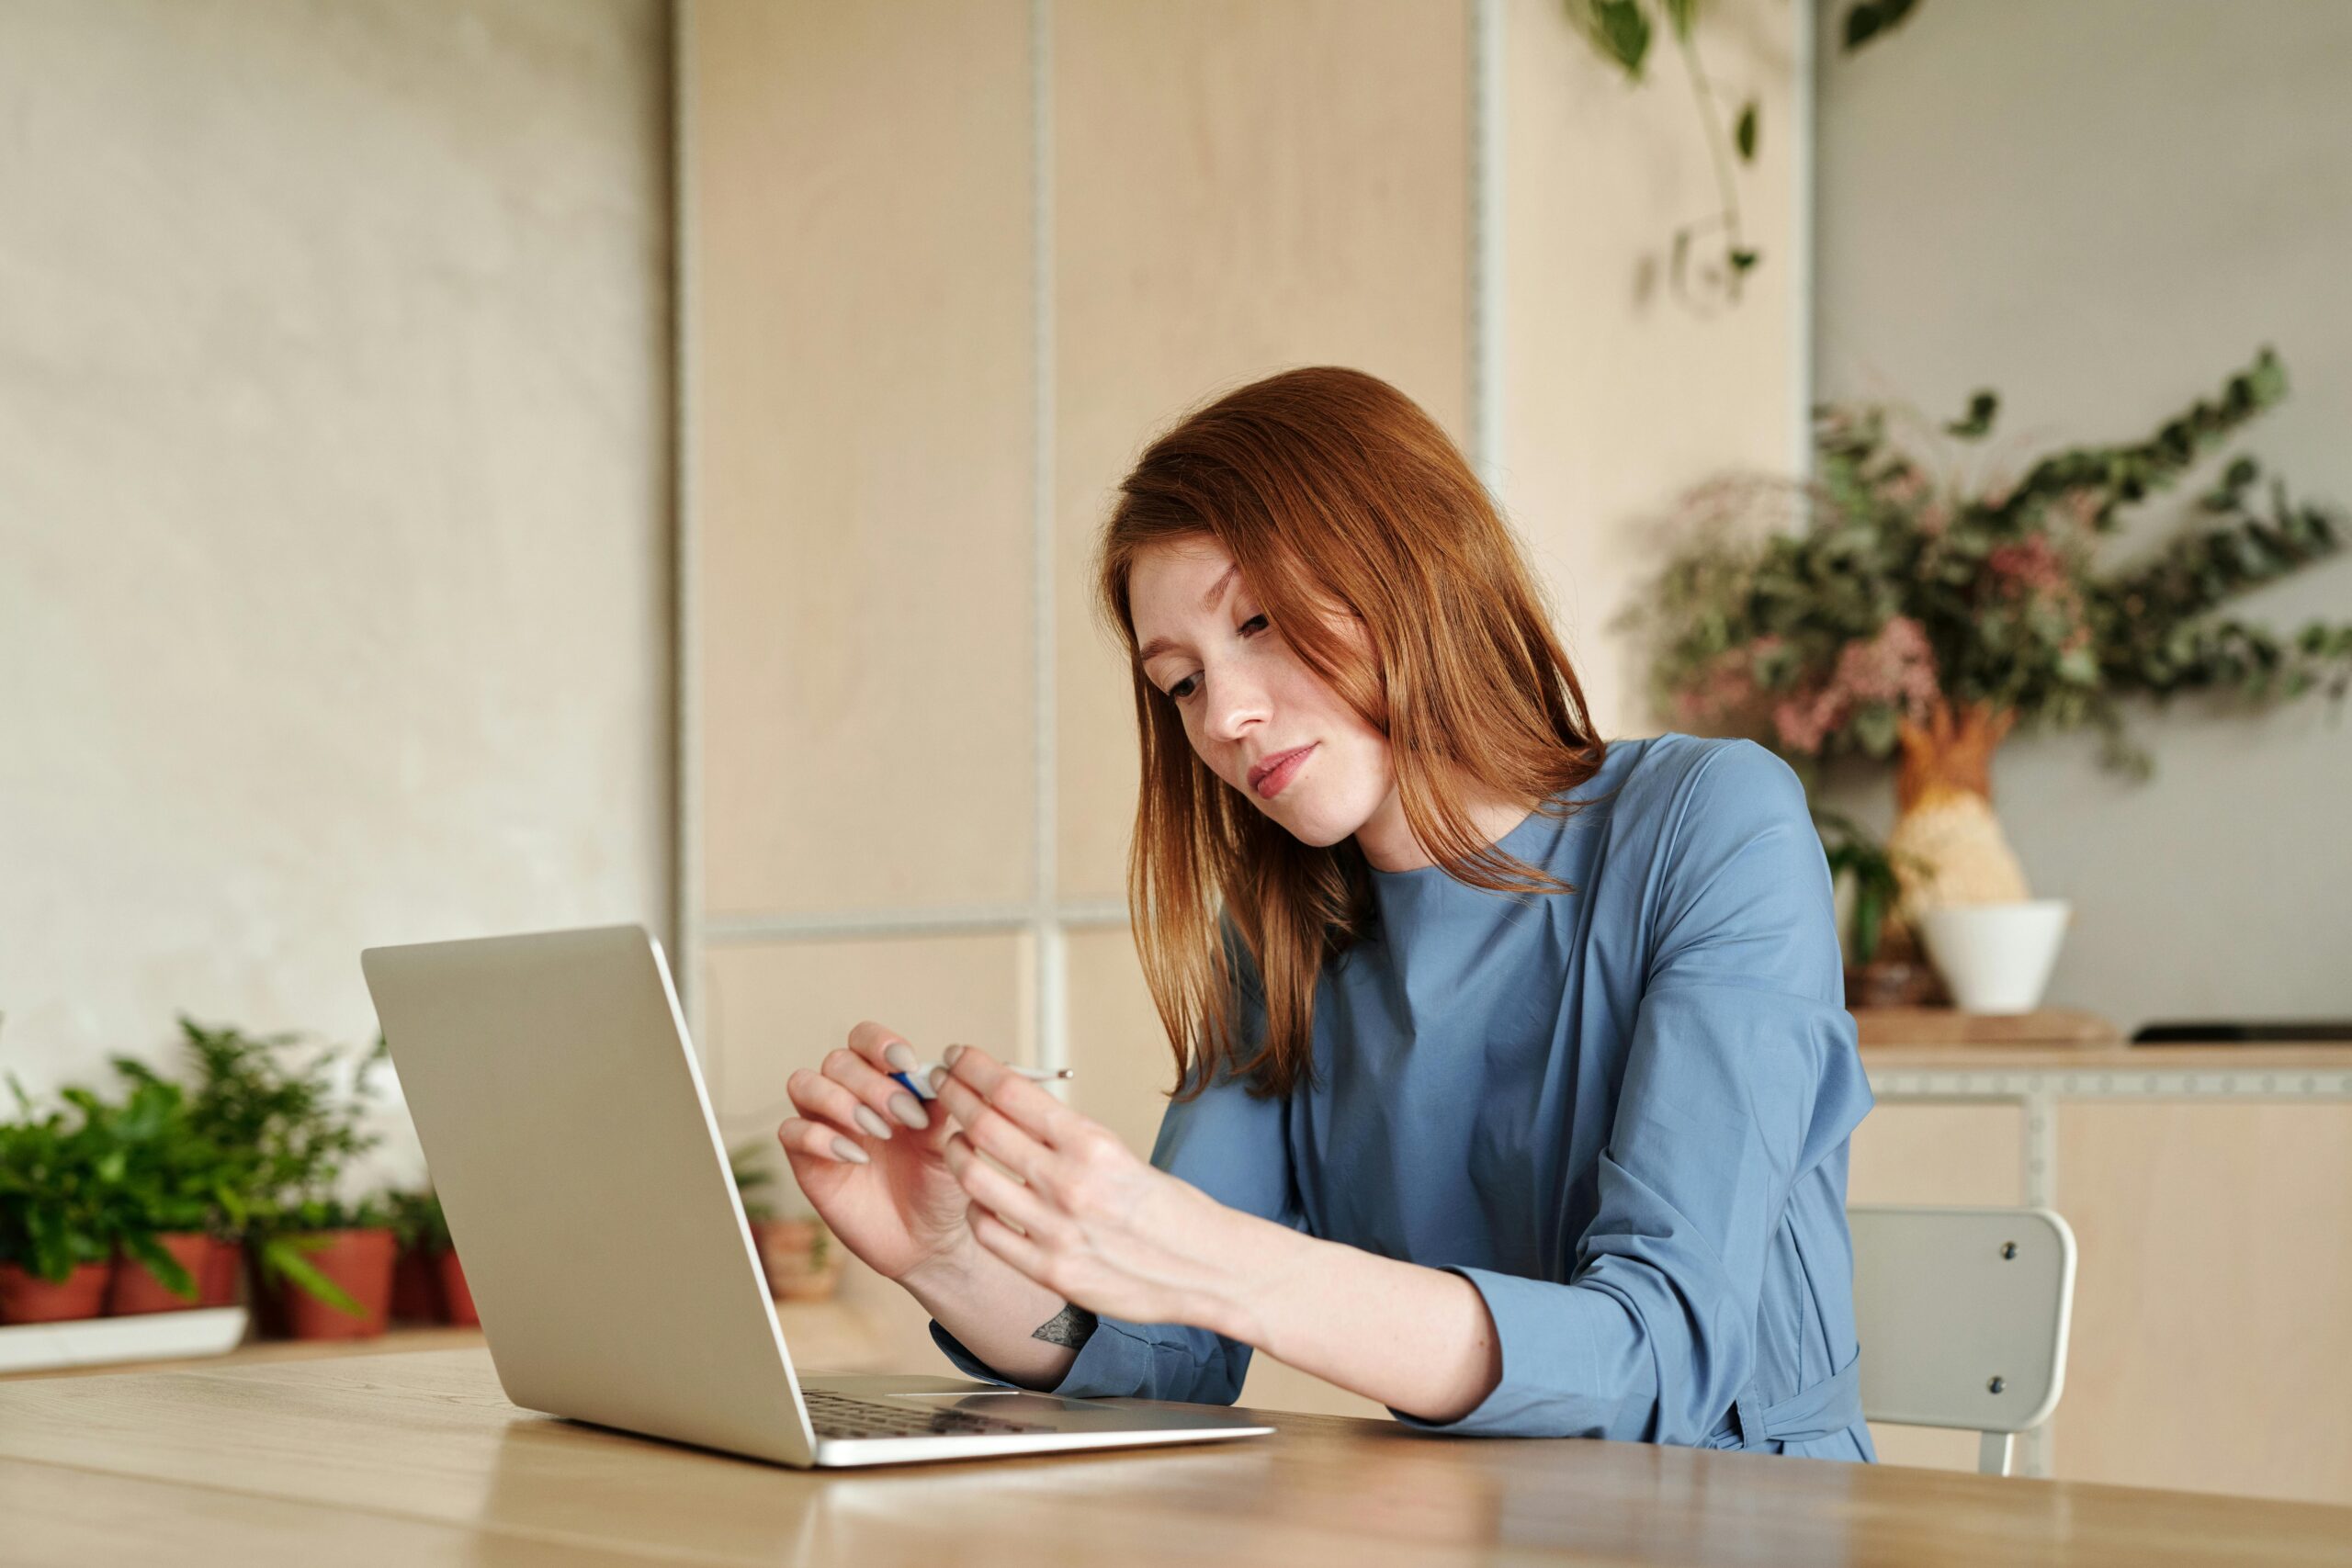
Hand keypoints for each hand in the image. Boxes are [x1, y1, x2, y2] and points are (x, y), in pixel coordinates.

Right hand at [776, 1021, 972, 1282]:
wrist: (929, 1241)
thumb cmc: (941, 1185)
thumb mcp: (950, 1143)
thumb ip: (943, 1105)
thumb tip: (942, 1069)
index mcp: (884, 1082)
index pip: (865, 1040)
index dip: (880, 1043)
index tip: (906, 1064)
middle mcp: (848, 1097)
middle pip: (837, 1061)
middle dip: (872, 1083)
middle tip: (906, 1116)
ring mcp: (824, 1127)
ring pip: (804, 1084)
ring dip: (840, 1101)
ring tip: (879, 1131)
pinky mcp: (806, 1162)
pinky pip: (791, 1131)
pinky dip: (821, 1137)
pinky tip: (857, 1157)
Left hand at [925, 1043, 1252, 1337]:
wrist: (1208, 1269)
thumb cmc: (1171, 1208)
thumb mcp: (1123, 1155)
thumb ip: (1069, 1140)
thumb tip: (1016, 1109)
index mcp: (1092, 1145)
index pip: (1012, 1092)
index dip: (975, 1068)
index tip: (959, 1056)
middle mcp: (1069, 1184)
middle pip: (984, 1127)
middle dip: (952, 1096)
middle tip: (939, 1082)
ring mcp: (1055, 1231)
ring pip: (974, 1178)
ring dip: (955, 1150)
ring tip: (954, 1138)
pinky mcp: (1050, 1271)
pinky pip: (988, 1231)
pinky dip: (975, 1206)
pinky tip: (978, 1195)